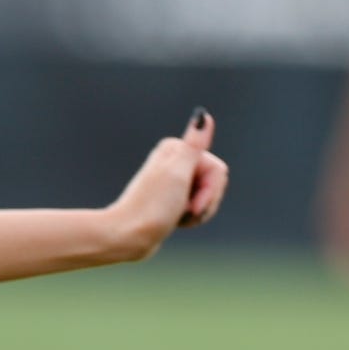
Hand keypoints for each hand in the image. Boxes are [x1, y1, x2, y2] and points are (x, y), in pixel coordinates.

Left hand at [108, 109, 230, 259]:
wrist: (130, 235)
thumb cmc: (153, 206)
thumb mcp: (178, 173)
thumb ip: (194, 144)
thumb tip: (202, 114)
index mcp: (176, 149)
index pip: (218, 170)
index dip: (210, 190)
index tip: (187, 199)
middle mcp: (174, 159)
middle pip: (216, 183)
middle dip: (206, 203)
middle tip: (182, 209)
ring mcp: (174, 179)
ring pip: (209, 197)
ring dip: (199, 212)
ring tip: (178, 216)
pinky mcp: (172, 197)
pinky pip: (198, 207)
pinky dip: (192, 217)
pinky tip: (176, 220)